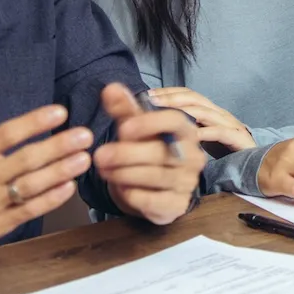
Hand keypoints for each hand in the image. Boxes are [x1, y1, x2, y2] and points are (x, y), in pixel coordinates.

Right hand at [0, 95, 93, 252]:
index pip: (7, 135)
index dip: (34, 122)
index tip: (60, 112)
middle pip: (26, 160)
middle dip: (58, 147)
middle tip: (85, 135)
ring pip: (31, 186)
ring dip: (60, 172)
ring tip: (84, 159)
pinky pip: (28, 211)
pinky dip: (50, 199)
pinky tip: (68, 187)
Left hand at [95, 83, 206, 224]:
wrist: (155, 187)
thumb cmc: (147, 148)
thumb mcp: (135, 127)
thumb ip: (124, 108)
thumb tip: (110, 88)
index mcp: (186, 130)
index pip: (175, 121)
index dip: (149, 123)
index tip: (123, 129)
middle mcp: (193, 155)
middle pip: (161, 152)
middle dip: (127, 153)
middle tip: (99, 155)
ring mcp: (187, 182)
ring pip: (156, 176)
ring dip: (125, 173)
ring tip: (103, 170)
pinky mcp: (177, 205)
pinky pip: (154, 200)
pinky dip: (134, 195)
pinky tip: (121, 188)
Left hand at [149, 87, 255, 150]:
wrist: (255, 166)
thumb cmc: (223, 154)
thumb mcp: (200, 140)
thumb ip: (184, 130)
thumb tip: (156, 125)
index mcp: (210, 112)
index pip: (188, 94)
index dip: (169, 92)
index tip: (148, 95)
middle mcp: (219, 114)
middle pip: (195, 99)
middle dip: (172, 98)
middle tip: (151, 102)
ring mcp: (230, 125)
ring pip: (206, 112)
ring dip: (184, 111)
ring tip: (165, 115)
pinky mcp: (239, 139)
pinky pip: (221, 132)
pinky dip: (205, 132)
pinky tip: (190, 136)